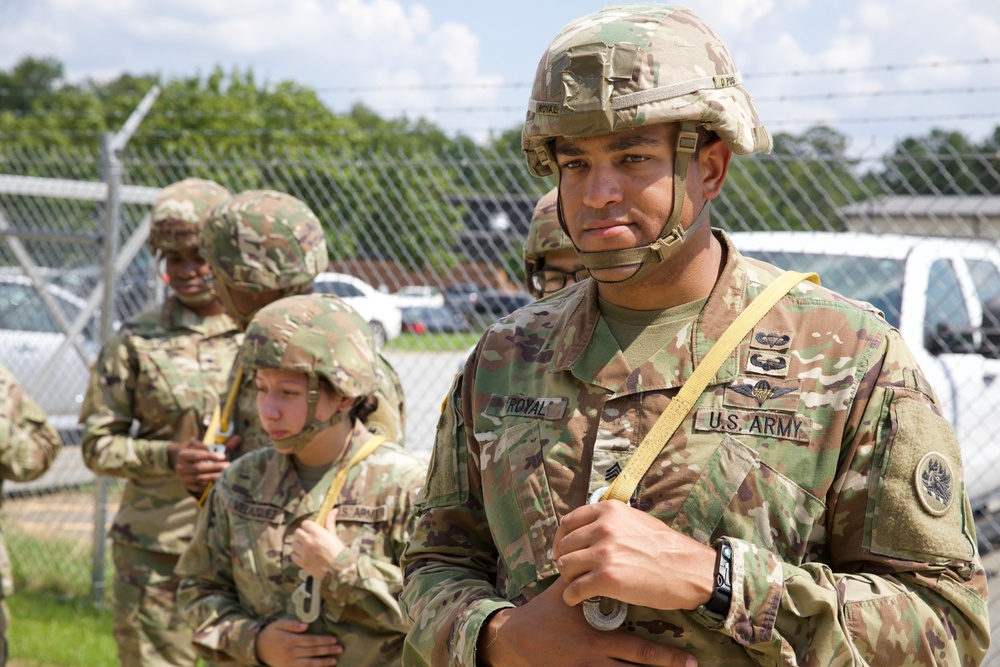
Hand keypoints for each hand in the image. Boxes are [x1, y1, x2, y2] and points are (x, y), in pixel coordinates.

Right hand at [174, 435, 241, 494]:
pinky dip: (207, 485)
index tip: (223, 456)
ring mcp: (182, 477)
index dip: (210, 456)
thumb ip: (217, 442)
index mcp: (183, 454)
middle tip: (227, 466)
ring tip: (225, 475)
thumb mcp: (199, 443)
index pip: (197, 455)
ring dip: (212, 477)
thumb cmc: (193, 450)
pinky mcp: (186, 484)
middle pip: (199, 468)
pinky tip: (217, 483)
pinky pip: (197, 487)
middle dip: (214, 467)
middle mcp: (181, 466)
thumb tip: (238, 439)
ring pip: (199, 478)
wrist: (176, 460)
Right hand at [255, 619, 341, 666]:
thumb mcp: (278, 624)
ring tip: (334, 661)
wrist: (256, 647)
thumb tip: (306, 626)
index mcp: (290, 640)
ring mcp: (289, 663)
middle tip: (340, 649)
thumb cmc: (270, 633)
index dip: (323, 640)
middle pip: (313, 652)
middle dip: (327, 650)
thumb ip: (292, 624)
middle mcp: (291, 652)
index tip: (334, 639)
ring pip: (309, 664)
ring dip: (323, 662)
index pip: (311, 640)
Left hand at [290, 510, 344, 579]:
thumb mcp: (335, 535)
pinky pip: (292, 556)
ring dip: (299, 545)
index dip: (308, 526)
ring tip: (306, 548)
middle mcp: (308, 541)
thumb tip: (334, 509)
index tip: (312, 530)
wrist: (339, 570)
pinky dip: (297, 556)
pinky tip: (304, 556)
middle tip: (309, 539)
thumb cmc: (339, 551)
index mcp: (317, 532)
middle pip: (297, 532)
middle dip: (302, 535)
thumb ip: (330, 522)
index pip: (305, 523)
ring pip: (293, 544)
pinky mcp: (302, 563)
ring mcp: (304, 552)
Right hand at [476, 576, 694, 666]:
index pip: (635, 641)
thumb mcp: (565, 591)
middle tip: (692, 664)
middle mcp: (596, 653)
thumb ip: (588, 577)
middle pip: (637, 660)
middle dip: (666, 663)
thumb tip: (606, 552)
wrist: (518, 640)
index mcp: (597, 631)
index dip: (663, 648)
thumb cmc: (545, 612)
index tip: (690, 648)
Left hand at [552, 501, 716, 610]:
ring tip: (576, 585)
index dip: (561, 539)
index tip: (563, 550)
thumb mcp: (635, 519)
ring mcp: (603, 553)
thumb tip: (589, 528)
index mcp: (609, 510)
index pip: (568, 522)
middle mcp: (603, 527)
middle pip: (564, 545)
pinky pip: (574, 589)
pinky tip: (575, 600)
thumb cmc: (666, 547)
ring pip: (565, 566)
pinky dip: (571, 596)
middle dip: (565, 560)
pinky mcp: (606, 579)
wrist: (688, 570)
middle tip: (571, 572)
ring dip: (568, 578)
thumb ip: (611, 520)